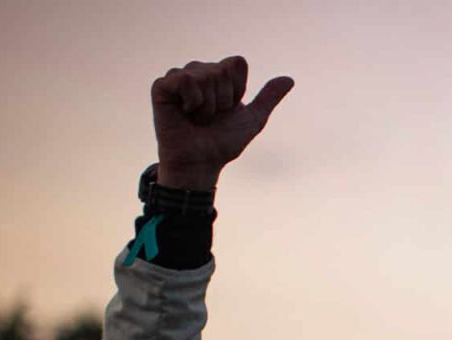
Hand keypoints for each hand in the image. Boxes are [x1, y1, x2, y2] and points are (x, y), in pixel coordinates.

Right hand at [151, 56, 293, 188]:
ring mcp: (178, 78)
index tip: (229, 108)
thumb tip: (290, 79)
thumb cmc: (223, 143)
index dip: (237, 89)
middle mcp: (198, 73)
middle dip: (223, 99)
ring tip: (197, 117)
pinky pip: (184, 79)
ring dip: (208, 104)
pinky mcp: (161, 87)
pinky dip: (192, 100)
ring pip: (204, 74)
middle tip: (210, 117)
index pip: (236, 63)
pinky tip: (184, 113)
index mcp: (218, 76)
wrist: (202, 163)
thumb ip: (268, 98)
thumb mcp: (253, 120)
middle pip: (222, 70)